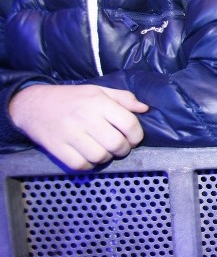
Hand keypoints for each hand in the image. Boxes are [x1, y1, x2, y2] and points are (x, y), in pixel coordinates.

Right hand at [9, 84, 147, 169]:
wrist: (33, 104)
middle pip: (116, 143)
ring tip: (104, 151)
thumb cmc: (71, 98)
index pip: (129, 123)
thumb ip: (123, 98)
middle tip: (120, 147)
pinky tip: (89, 157)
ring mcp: (70, 134)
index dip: (137, 135)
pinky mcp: (57, 148)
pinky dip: (89, 165)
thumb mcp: (98, 91)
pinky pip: (81, 165)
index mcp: (98, 102)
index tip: (134, 138)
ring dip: (107, 158)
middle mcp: (85, 118)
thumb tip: (144, 109)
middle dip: (124, 149)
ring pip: (100, 157)